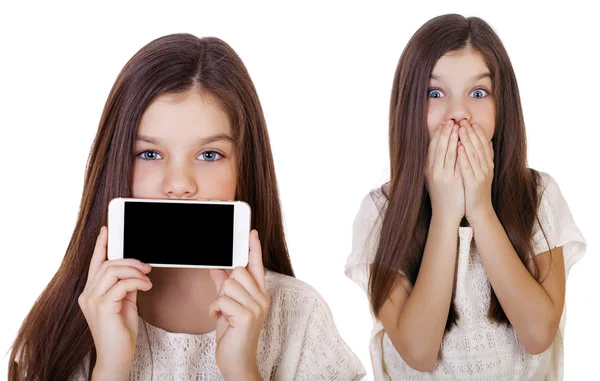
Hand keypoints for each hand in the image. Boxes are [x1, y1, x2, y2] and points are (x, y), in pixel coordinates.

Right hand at [78, 226, 152, 379]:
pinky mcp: (102, 307)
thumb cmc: (121, 331)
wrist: (117, 355)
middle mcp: (87, 294)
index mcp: (91, 292)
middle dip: (130, 260)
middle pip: (107, 264)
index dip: (101, 245)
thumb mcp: (125, 302)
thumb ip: (126, 284)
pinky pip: (121, 284)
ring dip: (134, 270)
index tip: (107, 230)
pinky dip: (137, 282)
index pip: (95, 263)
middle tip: (146, 267)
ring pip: (113, 271)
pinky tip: (146, 287)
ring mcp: (92, 300)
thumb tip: (136, 269)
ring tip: (146, 278)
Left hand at [209, 230, 268, 379]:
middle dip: (225, 285)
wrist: (237, 362)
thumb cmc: (233, 335)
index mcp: (259, 294)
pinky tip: (218, 318)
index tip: (251, 232)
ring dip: (219, 299)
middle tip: (225, 304)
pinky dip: (214, 309)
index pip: (257, 266)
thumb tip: (217, 268)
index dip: (253, 248)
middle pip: (237, 272)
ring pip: (228, 285)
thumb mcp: (227, 307)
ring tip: (222, 313)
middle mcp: (262, 298)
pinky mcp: (247, 316)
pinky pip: (222, 299)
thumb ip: (224, 286)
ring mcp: (257, 307)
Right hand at [425, 120, 464, 222]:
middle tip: (450, 120)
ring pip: (447, 153)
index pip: (432, 148)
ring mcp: (443, 177)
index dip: (437, 135)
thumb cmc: (441, 195)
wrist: (445, 214)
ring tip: (457, 127)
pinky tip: (461, 144)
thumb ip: (435, 164)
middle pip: (439, 148)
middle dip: (445, 133)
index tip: (443, 124)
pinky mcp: (453, 182)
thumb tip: (439, 148)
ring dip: (452, 139)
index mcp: (428, 170)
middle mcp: (434, 172)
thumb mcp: (433, 178)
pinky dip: (458, 153)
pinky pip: (456, 164)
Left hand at [457, 120, 494, 221]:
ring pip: (473, 155)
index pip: (484, 145)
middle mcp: (486, 168)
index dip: (478, 133)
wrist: (479, 210)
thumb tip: (489, 142)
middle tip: (464, 121)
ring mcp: (480, 176)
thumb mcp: (484, 172)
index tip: (471, 122)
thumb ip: (486, 158)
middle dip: (471, 133)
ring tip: (460, 129)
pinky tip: (459, 148)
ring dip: (467, 141)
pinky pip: (467, 168)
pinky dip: (463, 157)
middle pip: (479, 147)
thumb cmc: (477, 191)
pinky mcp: (473, 183)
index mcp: (488, 165)